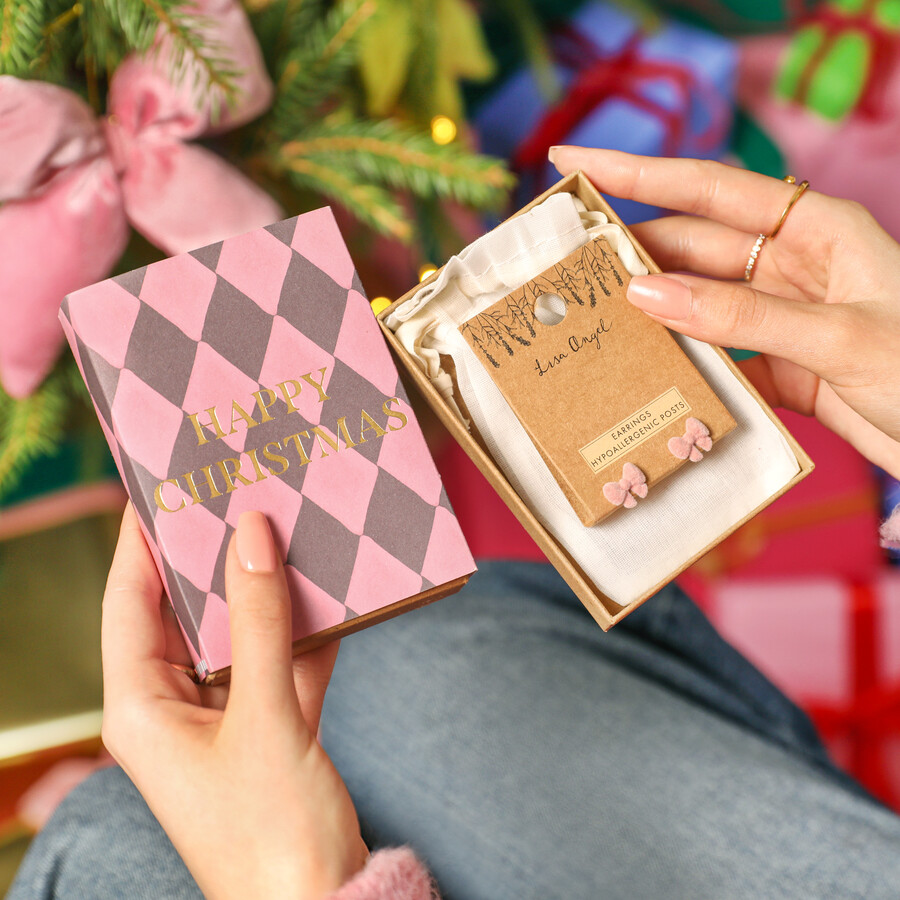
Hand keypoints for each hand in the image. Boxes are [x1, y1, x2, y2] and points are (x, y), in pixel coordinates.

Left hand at [101, 504, 366, 899]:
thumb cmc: (274, 833)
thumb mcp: (266, 717)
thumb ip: (258, 621)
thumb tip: (249, 535)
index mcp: (142, 710)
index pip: (129, 602)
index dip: (140, 540)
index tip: (158, 486)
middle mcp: (174, 709)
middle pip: (185, 611)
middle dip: (211, 556)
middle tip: (234, 495)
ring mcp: (223, 719)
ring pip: (238, 633)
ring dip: (264, 589)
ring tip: (285, 529)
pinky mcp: (267, 729)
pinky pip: (279, 661)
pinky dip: (302, 630)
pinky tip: (330, 592)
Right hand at [550, 147, 899, 479]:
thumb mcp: (838, 335)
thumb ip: (741, 317)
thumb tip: (648, 295)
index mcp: (816, 229)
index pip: (708, 189)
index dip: (637, 174)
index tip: (574, 162)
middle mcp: (794, 266)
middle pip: (691, 247)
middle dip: (629, 249)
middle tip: (566, 261)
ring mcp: (782, 318)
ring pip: (697, 304)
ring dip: (649, 312)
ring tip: (590, 317)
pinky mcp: (779, 368)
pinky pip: (716, 358)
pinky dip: (683, 367)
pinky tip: (645, 373)